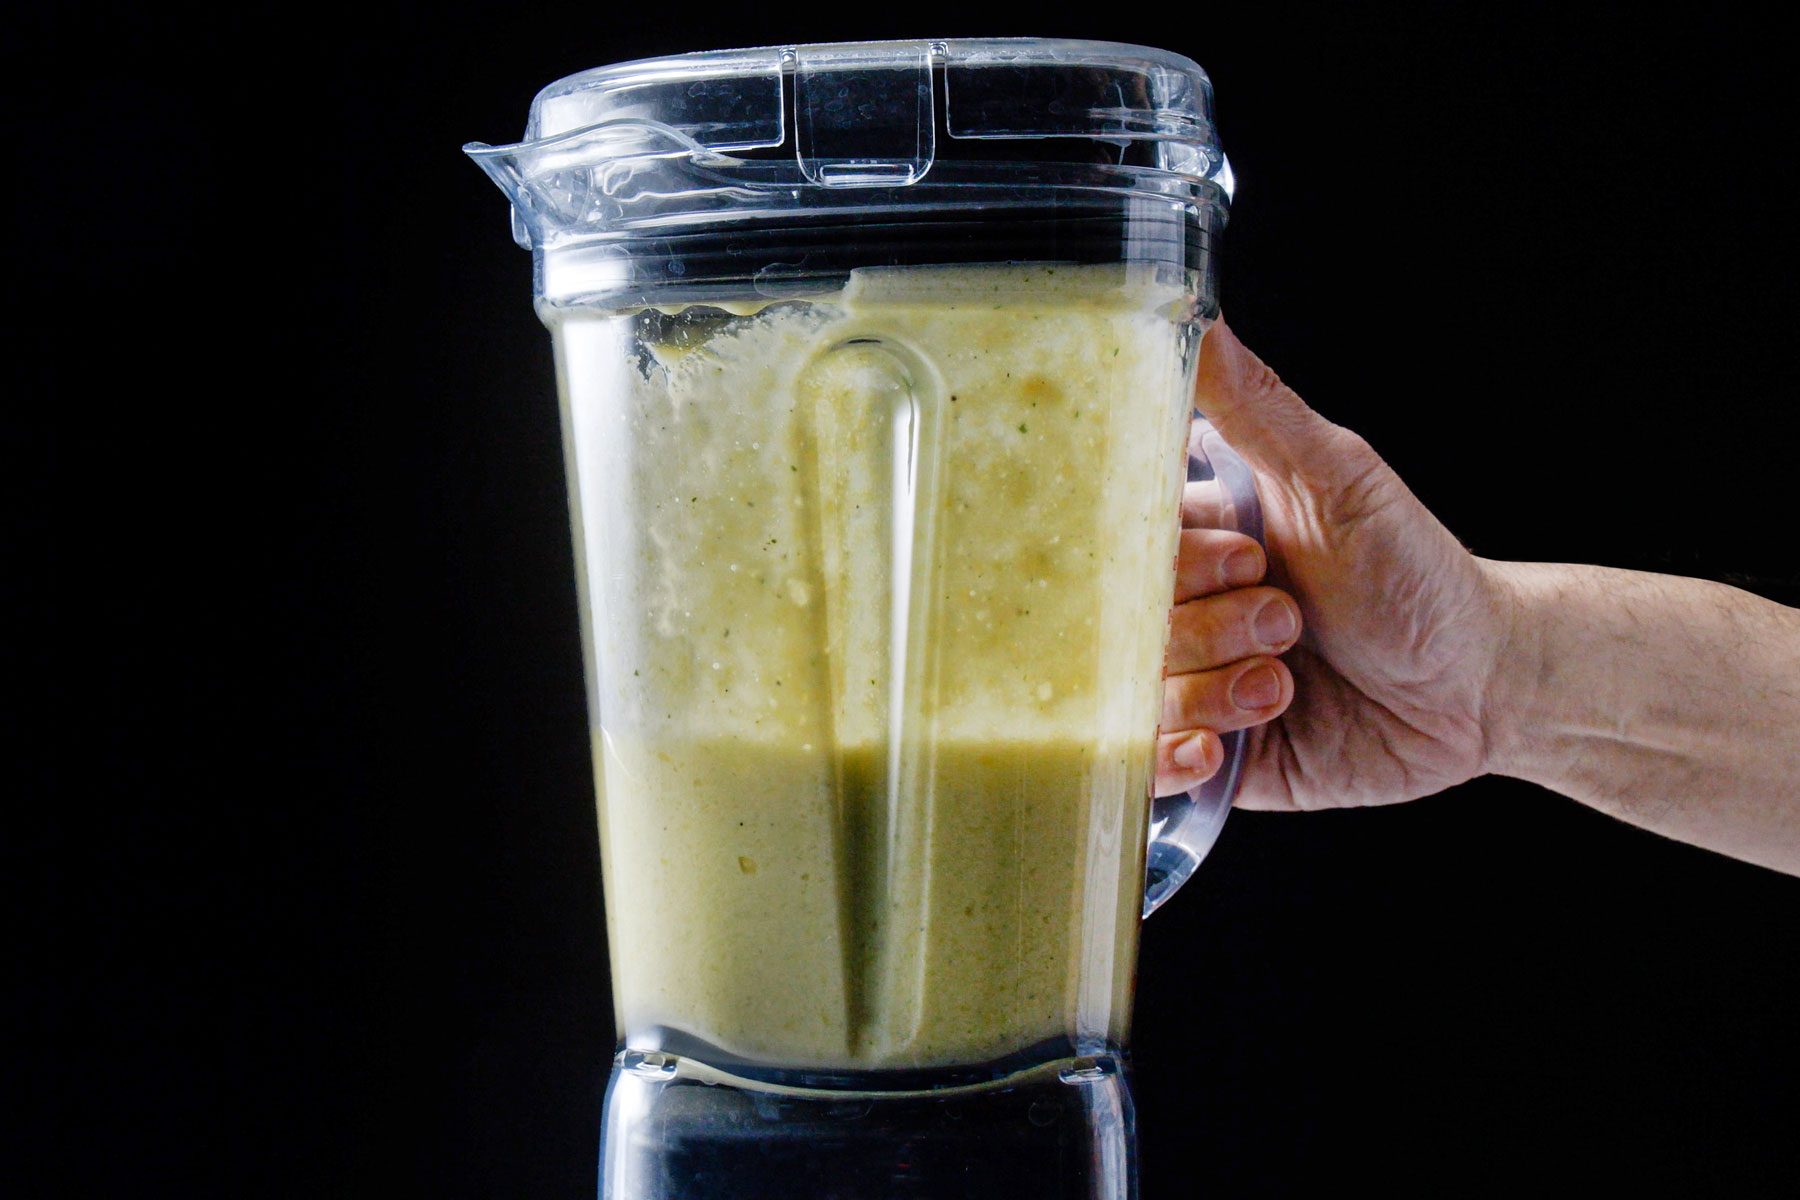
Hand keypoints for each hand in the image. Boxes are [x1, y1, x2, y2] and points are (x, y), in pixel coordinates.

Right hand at [1154, 319, 1512, 809]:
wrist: (1478, 685)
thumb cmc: (1415, 570)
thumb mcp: (1340, 479)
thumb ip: (1259, 410)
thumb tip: (1200, 316)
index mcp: (1194, 534)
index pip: (1119, 539)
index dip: (1174, 555)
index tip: (1249, 554)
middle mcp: (1178, 607)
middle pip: (1122, 622)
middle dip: (1209, 624)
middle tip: (1287, 617)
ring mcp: (1186, 683)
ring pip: (1133, 695)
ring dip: (1216, 687)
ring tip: (1287, 677)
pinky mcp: (1204, 758)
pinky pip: (1144, 766)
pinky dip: (1177, 757)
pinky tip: (1226, 748)